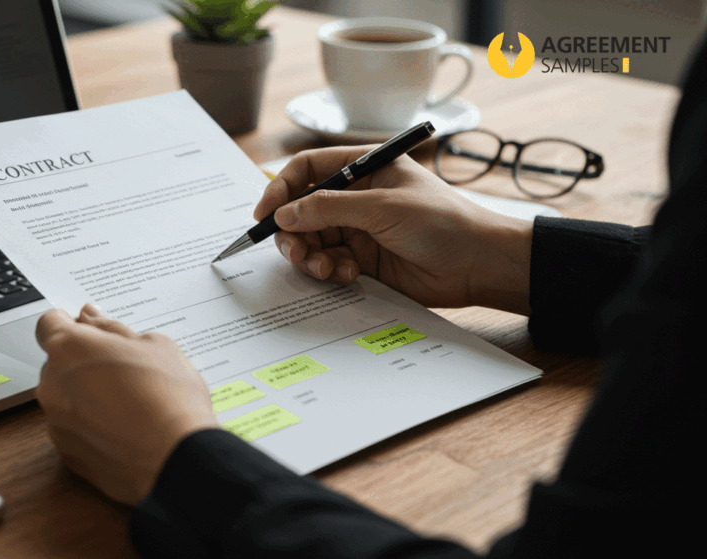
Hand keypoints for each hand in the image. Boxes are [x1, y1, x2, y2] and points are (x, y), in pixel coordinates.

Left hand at [35, 304, 218, 504]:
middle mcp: (52, 385)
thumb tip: (91, 318)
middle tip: (124, 369)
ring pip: (66, 398)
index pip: (48, 323)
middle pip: (58, 363)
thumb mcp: (152, 344)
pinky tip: (125, 428)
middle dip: (84, 362)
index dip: (70, 324)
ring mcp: (56, 423)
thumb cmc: (170, 399)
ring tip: (130, 403)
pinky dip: (92, 425)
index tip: (89, 330)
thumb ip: (112, 329)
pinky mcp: (66, 454)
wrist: (176, 458)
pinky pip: (74, 429)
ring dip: (88, 395)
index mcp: (69, 348)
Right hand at [254, 146, 532, 314]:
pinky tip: (347, 275)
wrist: (477, 265)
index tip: (265, 214)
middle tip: (295, 252)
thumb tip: (283, 214)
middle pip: (302, 210)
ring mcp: (358, 229)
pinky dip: (329, 270)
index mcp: (363, 168)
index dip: (281, 189)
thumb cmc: (441, 221)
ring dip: (310, 256)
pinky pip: (329, 263)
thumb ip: (329, 208)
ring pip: (312, 240)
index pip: (307, 169)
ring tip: (324, 268)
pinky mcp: (362, 260)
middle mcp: (356, 197)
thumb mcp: (382, 207)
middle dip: (293, 232)